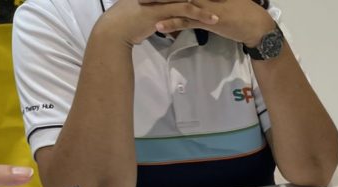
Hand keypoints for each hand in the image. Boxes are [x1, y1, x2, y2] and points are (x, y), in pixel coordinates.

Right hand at [94, 0, 219, 46]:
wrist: (115, 31)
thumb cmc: (129, 24)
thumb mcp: (148, 15)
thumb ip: (161, 14)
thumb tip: (169, 23)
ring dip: (208, 3)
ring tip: (223, 9)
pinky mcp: (161, 10)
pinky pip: (185, 10)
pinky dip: (201, 14)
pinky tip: (214, 20)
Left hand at [152, 0, 275, 46]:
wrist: (257, 25)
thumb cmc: (241, 11)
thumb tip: (192, 0)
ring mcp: (205, 6)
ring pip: (177, 3)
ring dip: (158, 4)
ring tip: (141, 3)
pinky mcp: (208, 21)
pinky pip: (186, 22)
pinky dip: (172, 24)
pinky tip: (159, 26)